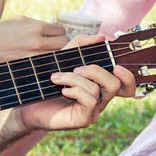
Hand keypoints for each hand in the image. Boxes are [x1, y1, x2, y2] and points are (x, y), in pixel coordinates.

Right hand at [0, 16, 69, 63]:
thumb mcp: (17, 21)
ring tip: (49, 55)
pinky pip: (47, 68)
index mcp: (35, 27)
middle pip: (64, 44)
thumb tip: (52, 26)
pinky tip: (43, 65)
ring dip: (56, 56)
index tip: (54, 36)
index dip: (59, 33)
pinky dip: (48, 66)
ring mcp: (34, 58)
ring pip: (57, 58)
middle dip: (62, 44)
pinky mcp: (29, 69)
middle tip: (55, 46)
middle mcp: (37, 42)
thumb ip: (36, 23)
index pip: (61, 31)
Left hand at [16, 34, 135, 130]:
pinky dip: (75, 90)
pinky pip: (90, 100)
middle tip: (75, 68)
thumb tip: (102, 36)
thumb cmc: (46, 82)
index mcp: (100, 86)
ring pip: (98, 89)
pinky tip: (62, 91)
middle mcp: (101, 99)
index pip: (126, 86)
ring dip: (75, 79)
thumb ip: (81, 45)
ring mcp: (94, 111)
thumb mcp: (64, 58)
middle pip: (116, 84)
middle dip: (95, 71)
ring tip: (57, 78)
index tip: (116, 66)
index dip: (128, 77)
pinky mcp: (85, 119)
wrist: (27, 104)